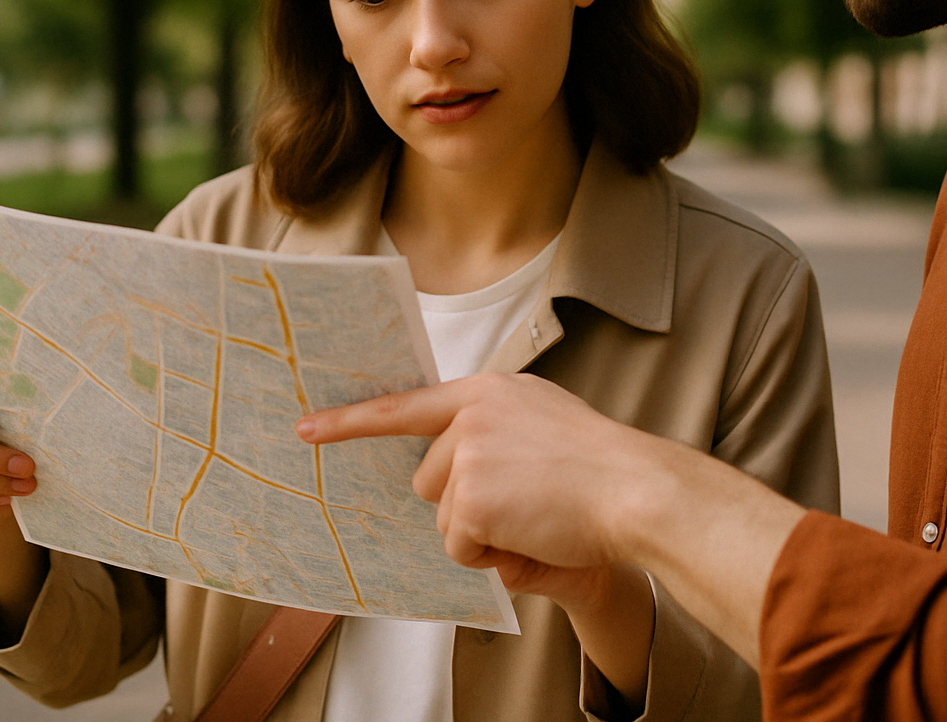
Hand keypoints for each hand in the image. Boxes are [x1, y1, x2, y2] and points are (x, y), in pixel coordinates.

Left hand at [299, 373, 659, 704]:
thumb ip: (493, 432)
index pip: (407, 405)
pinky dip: (494, 555)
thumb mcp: (544, 421)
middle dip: (464, 504)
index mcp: (489, 391)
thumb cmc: (603, 470)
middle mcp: (472, 414)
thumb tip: (447, 473)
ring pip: (444, 516)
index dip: (352, 420)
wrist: (639, 492)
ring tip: (539, 516)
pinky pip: (461, 546)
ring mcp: (469, 453)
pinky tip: (534, 534)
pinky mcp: (471, 497)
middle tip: (526, 502)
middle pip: (427, 479)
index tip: (307, 427)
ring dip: (483, 531)